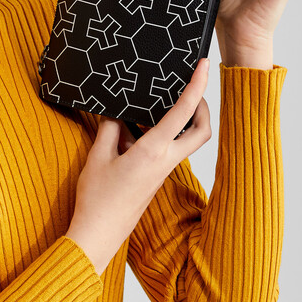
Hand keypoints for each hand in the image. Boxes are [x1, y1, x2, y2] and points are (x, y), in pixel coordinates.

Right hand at [66, 58, 212, 274]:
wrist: (98, 235)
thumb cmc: (96, 200)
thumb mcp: (98, 157)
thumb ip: (109, 130)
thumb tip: (115, 115)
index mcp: (153, 152)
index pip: (183, 112)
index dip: (197, 85)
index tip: (204, 66)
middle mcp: (165, 161)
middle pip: (201, 131)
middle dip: (202, 107)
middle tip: (189, 89)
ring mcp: (162, 172)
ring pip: (186, 141)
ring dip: (181, 122)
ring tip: (156, 105)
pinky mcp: (155, 179)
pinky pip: (167, 151)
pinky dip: (160, 135)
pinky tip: (134, 130)